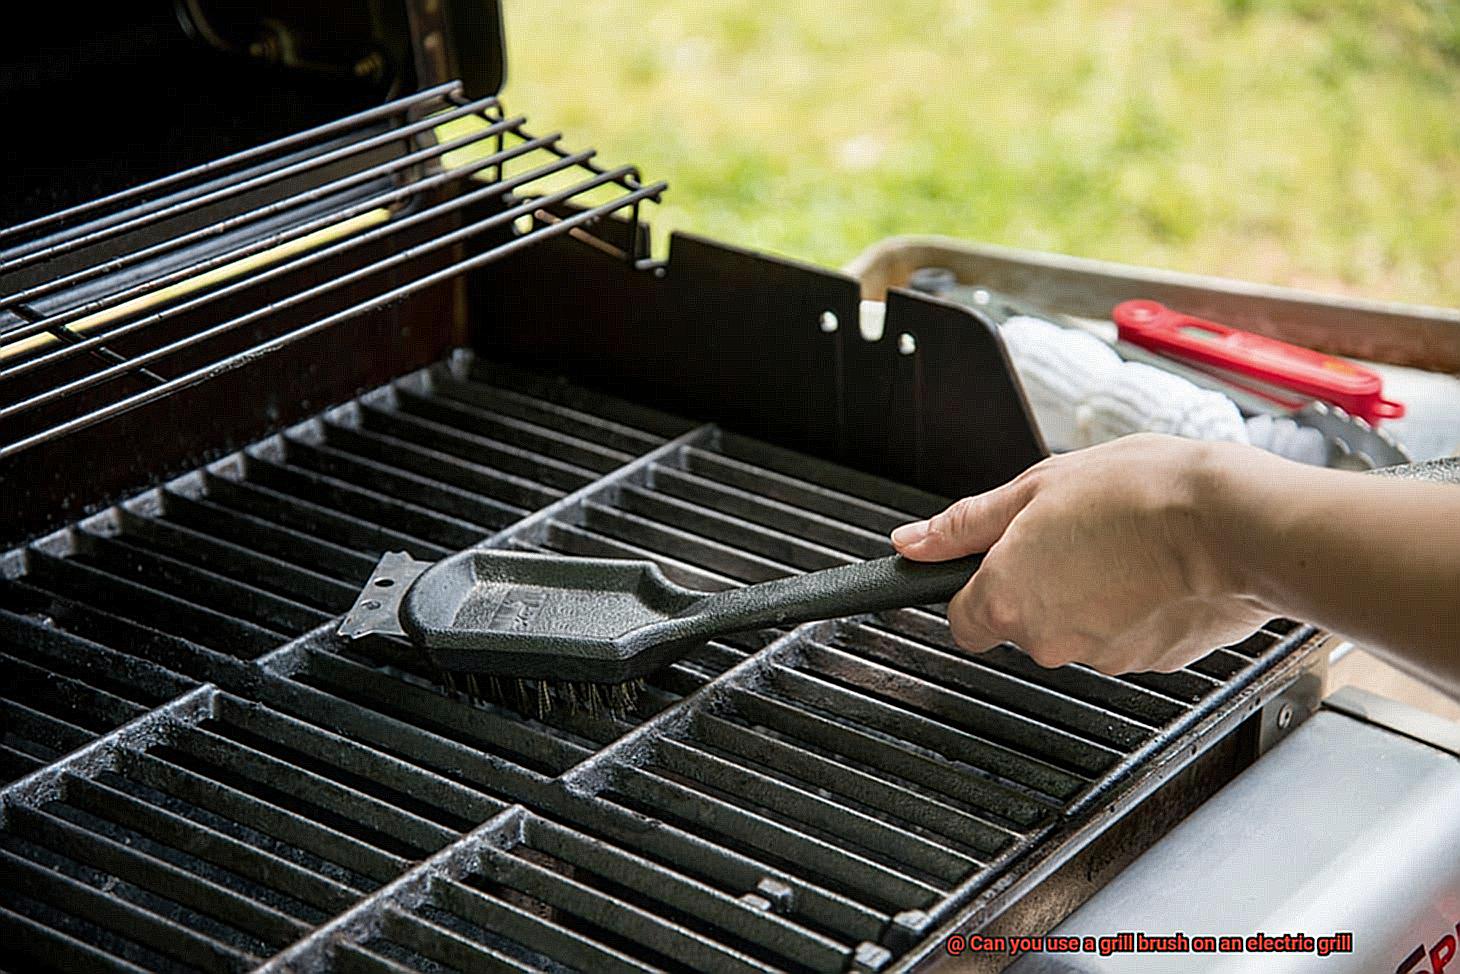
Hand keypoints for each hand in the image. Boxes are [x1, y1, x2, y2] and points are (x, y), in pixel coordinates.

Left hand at [890, 434, 1274, 673]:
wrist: (1233, 522)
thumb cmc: (1137, 495)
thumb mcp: (1033, 488)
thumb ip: (964, 526)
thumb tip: (911, 544)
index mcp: (1004, 600)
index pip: (961, 620)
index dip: (977, 587)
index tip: (1000, 559)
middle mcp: (1045, 641)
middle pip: (1021, 622)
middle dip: (1040, 583)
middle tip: (1074, 532)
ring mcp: (1101, 657)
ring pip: (1076, 628)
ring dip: (1089, 592)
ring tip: (1122, 542)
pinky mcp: (1151, 662)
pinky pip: (1126, 634)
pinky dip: (1134, 606)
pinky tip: (1153, 567)